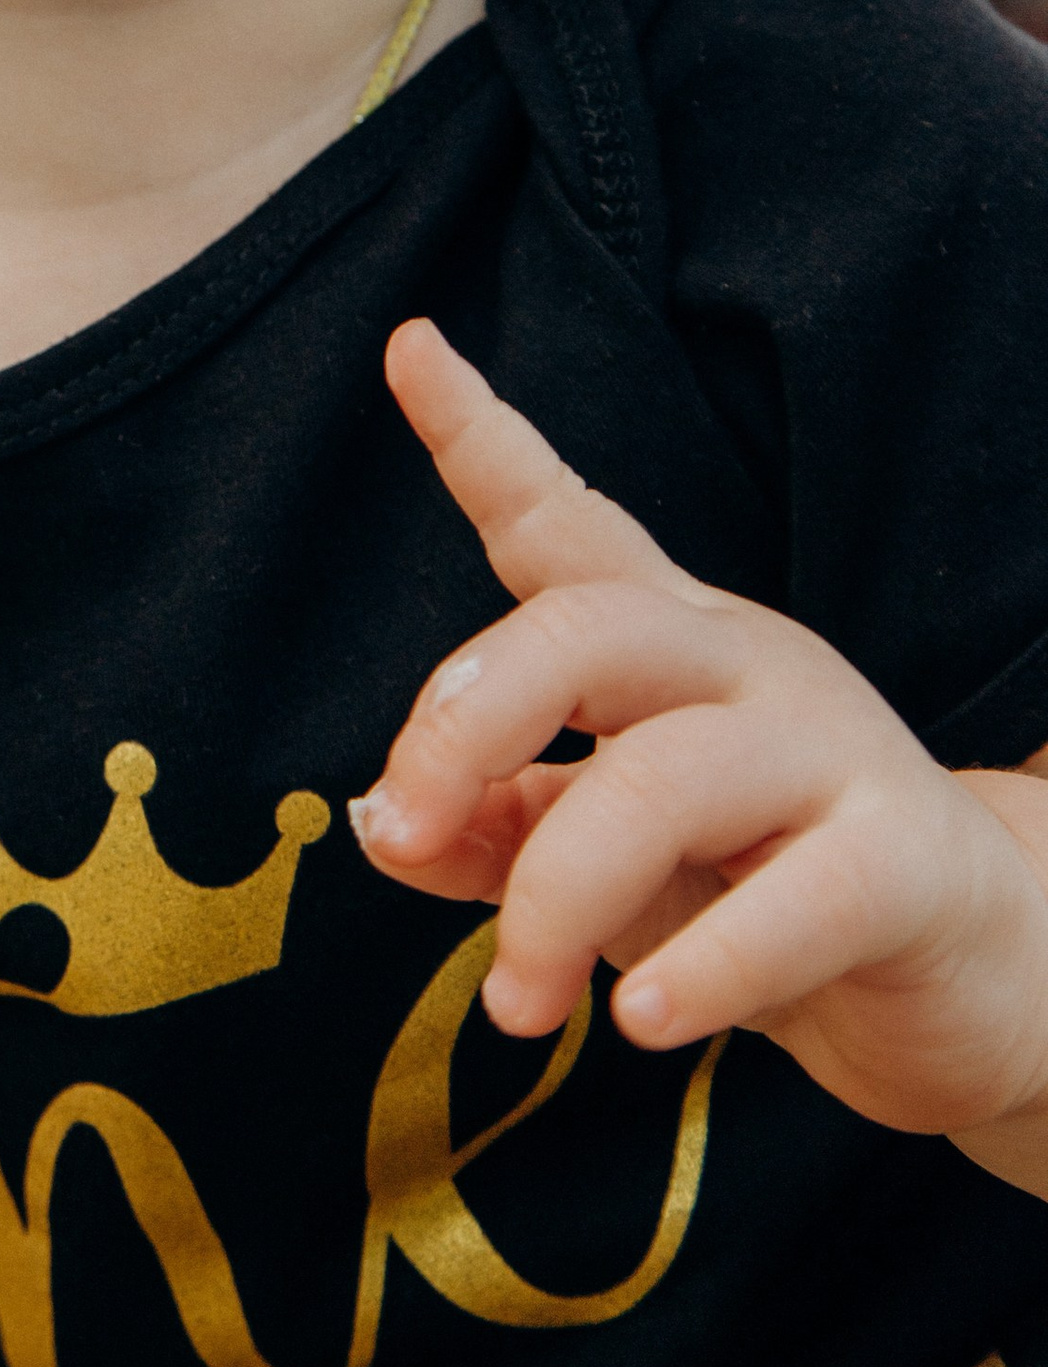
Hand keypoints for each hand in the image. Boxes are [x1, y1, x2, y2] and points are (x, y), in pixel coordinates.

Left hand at [353, 320, 1047, 1173]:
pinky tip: (643, 1019)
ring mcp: (834, 753)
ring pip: (663, 780)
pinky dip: (707, 964)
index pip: (563, 518)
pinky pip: (798, 901)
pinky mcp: (907, 864)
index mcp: (668, 644)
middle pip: (586, 624)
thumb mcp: (609, 863)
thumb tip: (380, 830)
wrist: (985, 983)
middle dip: (464, 717)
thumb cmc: (767, 900)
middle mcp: (746, 666)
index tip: (407, 347)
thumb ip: (496, 831)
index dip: (479, 436)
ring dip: (557, 897)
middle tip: (399, 830)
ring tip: (517, 1002)